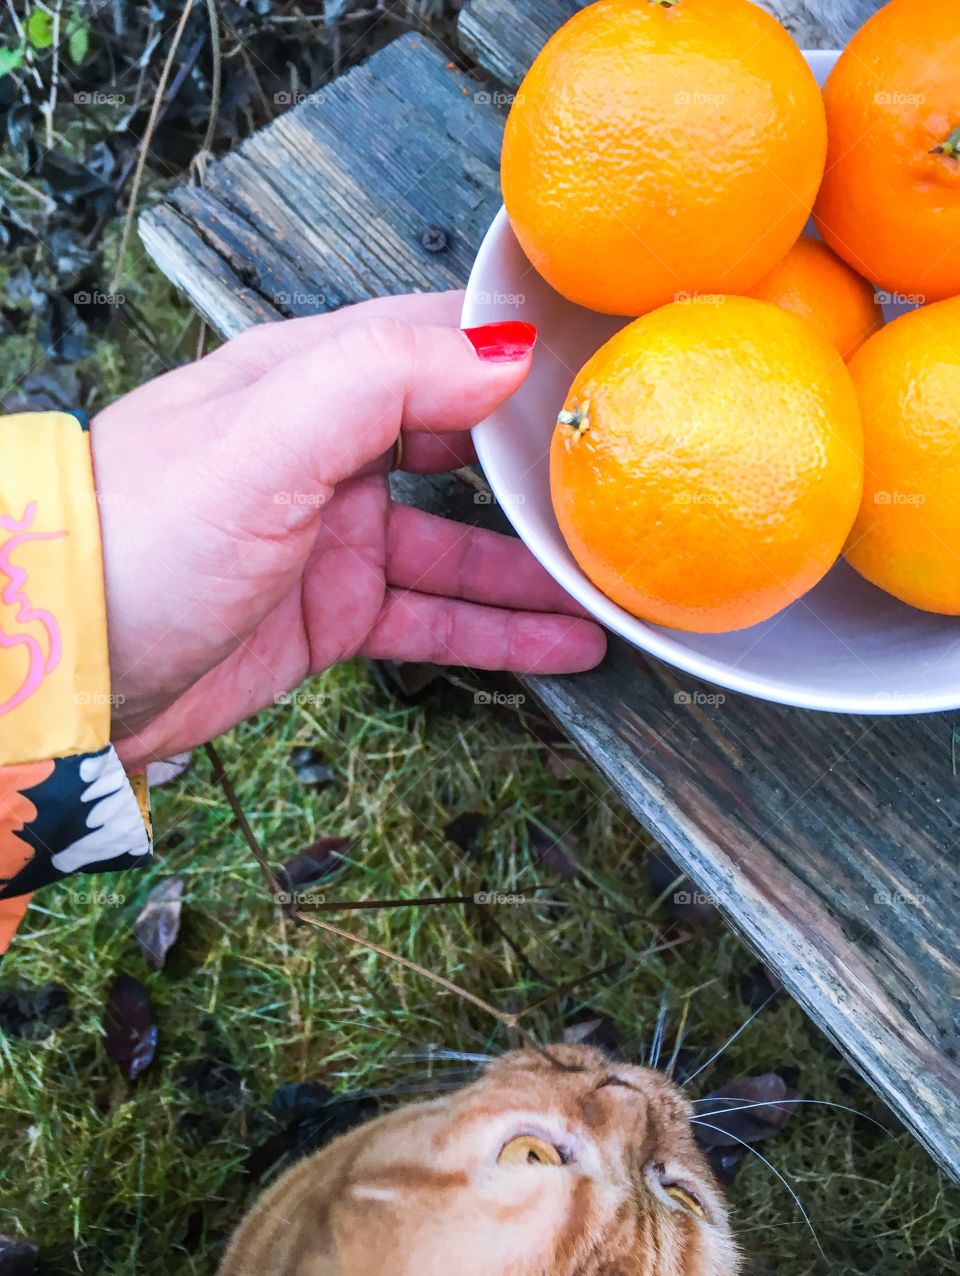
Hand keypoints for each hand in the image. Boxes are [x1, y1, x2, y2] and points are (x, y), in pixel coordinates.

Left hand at [91, 291, 605, 766]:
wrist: (68, 668)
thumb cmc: (137, 536)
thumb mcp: (262, 439)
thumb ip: (380, 381)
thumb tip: (501, 350)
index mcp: (304, 381)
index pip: (427, 345)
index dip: (508, 355)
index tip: (592, 373)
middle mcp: (326, 454)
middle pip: (457, 449)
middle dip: (534, 470)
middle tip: (616, 486)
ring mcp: (333, 540)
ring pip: (458, 549)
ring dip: (532, 569)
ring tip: (610, 583)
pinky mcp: (332, 615)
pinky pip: (435, 619)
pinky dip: (499, 632)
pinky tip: (562, 643)